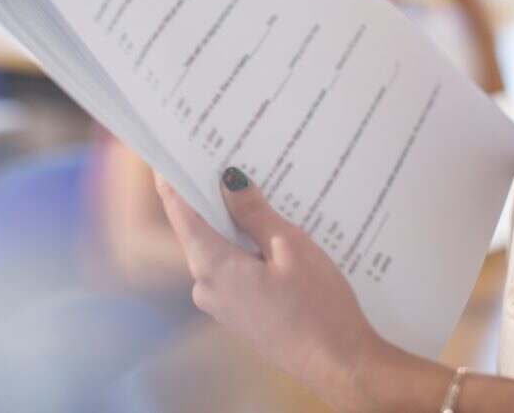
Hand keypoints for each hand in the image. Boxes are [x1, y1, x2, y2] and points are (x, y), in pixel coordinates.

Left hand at [153, 168, 396, 412]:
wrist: (340, 365)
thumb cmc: (318, 306)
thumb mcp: (290, 246)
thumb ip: (254, 212)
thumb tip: (228, 180)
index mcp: (211, 265)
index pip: (179, 210)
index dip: (174, 177)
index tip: (173, 148)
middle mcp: (205, 285)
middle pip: (197, 227)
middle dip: (210, 194)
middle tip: (224, 154)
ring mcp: (221, 302)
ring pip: (217, 247)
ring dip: (232, 220)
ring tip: (255, 185)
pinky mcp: (239, 312)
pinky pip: (232, 267)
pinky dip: (244, 245)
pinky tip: (268, 229)